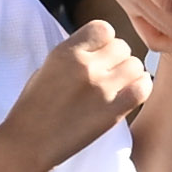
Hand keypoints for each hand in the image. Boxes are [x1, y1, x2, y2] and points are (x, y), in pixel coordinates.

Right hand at [16, 17, 152, 164]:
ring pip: (135, 65)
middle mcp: (85, 66)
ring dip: (129, 74)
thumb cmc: (35, 106)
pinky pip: (143, 87)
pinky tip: (128, 95)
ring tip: (117, 86)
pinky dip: (140, 88)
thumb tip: (103, 47)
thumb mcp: (48, 67)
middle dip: (117, 58)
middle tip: (108, 74)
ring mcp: (101, 88)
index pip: (103, 28)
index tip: (99, 54)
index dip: (104, 41)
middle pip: (122, 46)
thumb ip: (75, 53)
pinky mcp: (113, 111)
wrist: (28, 143)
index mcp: (66, 52)